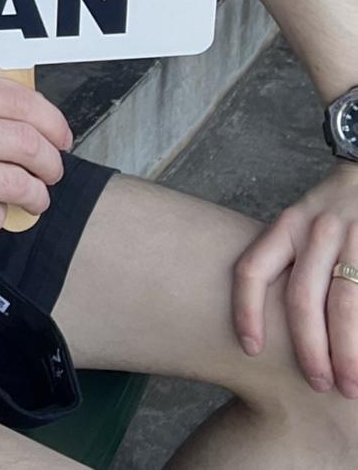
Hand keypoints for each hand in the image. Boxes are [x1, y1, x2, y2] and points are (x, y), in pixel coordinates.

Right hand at [0, 70, 73, 251]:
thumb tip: (26, 116)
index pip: (18, 98)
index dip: (53, 121)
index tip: (61, 138)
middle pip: (28, 142)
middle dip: (52, 163)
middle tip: (50, 172)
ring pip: (19, 183)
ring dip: (35, 196)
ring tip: (29, 197)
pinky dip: (1, 217)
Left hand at [234, 164, 357, 395]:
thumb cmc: (338, 208)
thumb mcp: (304, 219)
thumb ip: (288, 256)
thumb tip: (269, 314)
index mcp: (287, 225)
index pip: (252, 270)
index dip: (246, 312)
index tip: (248, 348)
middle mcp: (316, 231)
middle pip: (301, 299)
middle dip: (308, 349)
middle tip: (316, 382)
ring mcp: (353, 240)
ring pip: (344, 307)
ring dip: (346, 353)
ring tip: (349, 386)